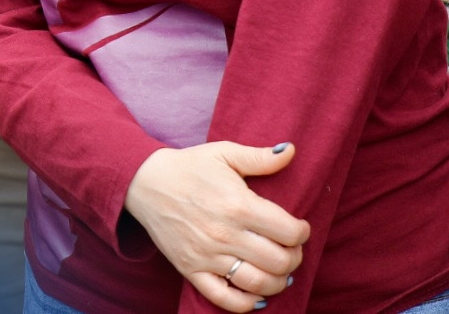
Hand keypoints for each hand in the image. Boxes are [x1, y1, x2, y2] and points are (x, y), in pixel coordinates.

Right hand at [123, 142, 308, 312]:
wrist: (145, 182)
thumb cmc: (189, 167)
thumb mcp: (224, 153)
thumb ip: (260, 157)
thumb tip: (291, 150)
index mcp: (238, 204)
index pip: (289, 232)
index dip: (302, 232)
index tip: (299, 228)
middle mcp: (225, 234)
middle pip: (280, 261)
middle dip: (294, 257)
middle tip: (291, 249)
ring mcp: (207, 256)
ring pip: (259, 283)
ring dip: (278, 281)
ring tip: (279, 270)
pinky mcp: (191, 270)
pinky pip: (225, 298)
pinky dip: (247, 303)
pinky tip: (256, 294)